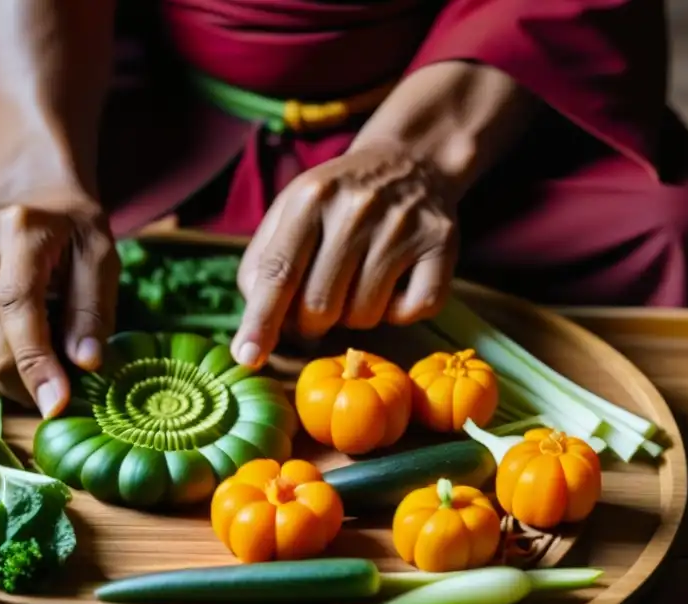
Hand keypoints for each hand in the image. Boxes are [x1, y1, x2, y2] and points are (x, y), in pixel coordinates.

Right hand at [0, 200, 118, 416]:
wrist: (35, 200)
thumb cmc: (74, 235)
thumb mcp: (100, 260)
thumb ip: (94, 311)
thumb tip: (86, 364)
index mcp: (21, 229)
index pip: (18, 304)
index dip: (34, 361)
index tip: (54, 404)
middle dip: (16, 379)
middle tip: (47, 403)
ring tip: (28, 390)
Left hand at [232, 138, 457, 368]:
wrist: (409, 162)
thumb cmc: (337, 201)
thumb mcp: (291, 212)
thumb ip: (264, 263)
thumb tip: (256, 325)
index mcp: (310, 198)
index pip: (279, 272)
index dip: (261, 320)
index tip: (247, 357)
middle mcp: (357, 208)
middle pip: (319, 306)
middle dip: (310, 324)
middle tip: (316, 309)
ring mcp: (402, 225)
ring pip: (364, 316)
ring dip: (353, 317)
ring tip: (357, 283)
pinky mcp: (440, 242)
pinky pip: (413, 311)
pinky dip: (398, 314)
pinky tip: (394, 285)